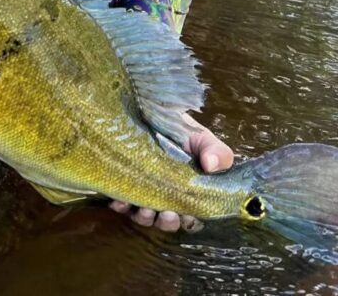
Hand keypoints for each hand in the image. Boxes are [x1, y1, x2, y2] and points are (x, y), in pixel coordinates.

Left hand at [109, 116, 233, 232]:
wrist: (157, 115)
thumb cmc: (184, 133)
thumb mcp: (204, 140)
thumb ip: (217, 153)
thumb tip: (211, 166)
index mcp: (187, 193)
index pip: (189, 216)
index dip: (188, 220)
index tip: (186, 216)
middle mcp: (164, 196)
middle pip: (165, 221)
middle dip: (166, 222)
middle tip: (168, 215)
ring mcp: (142, 191)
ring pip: (142, 216)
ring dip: (144, 218)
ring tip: (146, 210)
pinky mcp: (122, 183)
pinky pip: (120, 202)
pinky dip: (120, 205)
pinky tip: (121, 201)